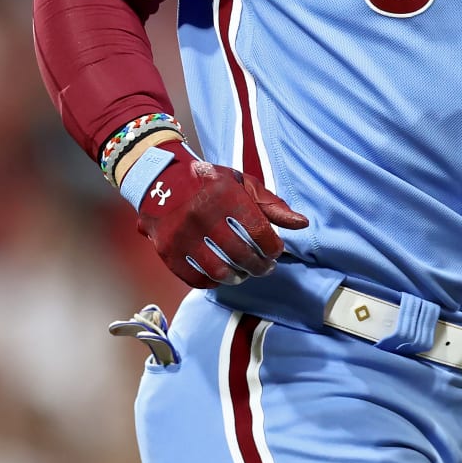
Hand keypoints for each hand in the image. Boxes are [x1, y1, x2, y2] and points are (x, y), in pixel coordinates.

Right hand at [135, 137, 308, 286]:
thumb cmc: (208, 182)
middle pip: (242, 255)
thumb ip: (271, 204)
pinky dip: (214, 282)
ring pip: (220, 271)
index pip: (259, 232)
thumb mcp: (241, 184)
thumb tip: (302, 224)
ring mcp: (182, 236)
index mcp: (225, 196)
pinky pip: (196, 278)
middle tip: (265, 267)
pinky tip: (222, 276)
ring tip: (244, 272)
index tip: (276, 251)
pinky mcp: (168, 251)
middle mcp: (202, 216)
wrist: (159, 180)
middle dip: (260, 266)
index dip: (273, 248)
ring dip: (239, 277)